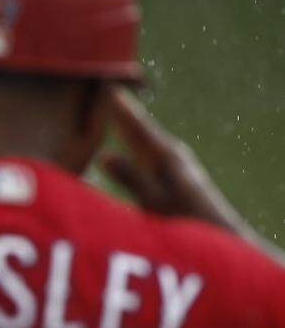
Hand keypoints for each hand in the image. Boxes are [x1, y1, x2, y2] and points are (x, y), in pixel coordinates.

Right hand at [99, 86, 283, 261]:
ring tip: (114, 110)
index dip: (120, 108)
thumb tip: (105, 155)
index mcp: (166, 157)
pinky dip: (135, 142)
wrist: (223, 241)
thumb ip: (131, 179)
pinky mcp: (177, 180)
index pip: (137, 126)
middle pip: (141, 129)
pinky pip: (148, 152)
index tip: (105, 86)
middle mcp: (172, 157)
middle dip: (123, 111)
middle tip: (106, 89)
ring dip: (129, 125)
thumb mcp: (155, 204)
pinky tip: (131, 145)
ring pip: (145, 140)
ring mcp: (176, 168)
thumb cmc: (188, 225)